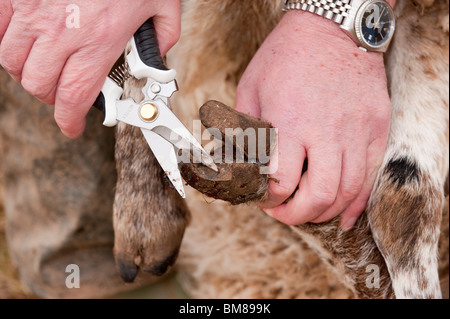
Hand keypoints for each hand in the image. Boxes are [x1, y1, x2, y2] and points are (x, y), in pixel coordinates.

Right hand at [0, 0, 180, 137]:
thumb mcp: (162, 5)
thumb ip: (162, 38)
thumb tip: (157, 58)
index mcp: (98, 39)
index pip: (74, 97)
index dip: (69, 120)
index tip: (72, 127)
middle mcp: (60, 31)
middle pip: (38, 85)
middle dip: (52, 99)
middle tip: (66, 95)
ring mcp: (32, 11)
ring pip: (12, 62)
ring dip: (28, 73)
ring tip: (46, 69)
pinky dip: (9, 43)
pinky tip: (28, 41)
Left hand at [235, 11, 391, 229]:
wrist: (331, 27)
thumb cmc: (286, 55)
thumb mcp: (251, 88)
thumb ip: (243, 129)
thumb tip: (237, 162)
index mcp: (288, 122)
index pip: (280, 182)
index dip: (268, 199)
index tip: (262, 197)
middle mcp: (324, 131)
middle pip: (317, 196)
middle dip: (295, 215)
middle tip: (283, 212)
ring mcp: (356, 130)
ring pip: (347, 191)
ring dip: (325, 212)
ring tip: (308, 210)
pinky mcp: (375, 127)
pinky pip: (371, 175)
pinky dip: (357, 203)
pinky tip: (344, 214)